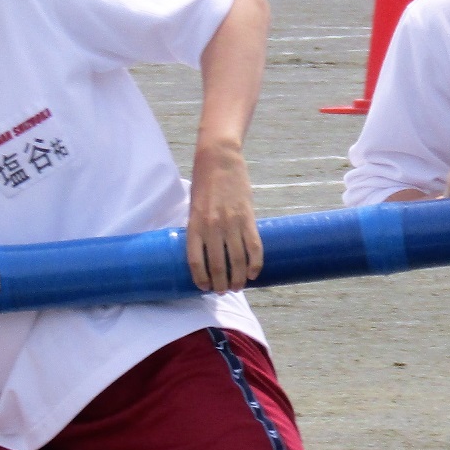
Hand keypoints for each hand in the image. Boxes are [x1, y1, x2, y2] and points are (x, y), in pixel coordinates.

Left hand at [186, 142, 261, 291]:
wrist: (219, 159)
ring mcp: (231, 223)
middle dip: (221, 283)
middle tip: (224, 291)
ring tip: (239, 285)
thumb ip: (199, 227)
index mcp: (195, 224)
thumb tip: (206, 251)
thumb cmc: (204, 182)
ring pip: (237, 260)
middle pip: (218, 265)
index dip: (201, 279)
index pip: (196, 261)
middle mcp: (212, 227)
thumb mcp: (194, 206)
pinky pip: (254, 247)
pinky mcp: (248, 217)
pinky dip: (255, 264)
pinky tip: (254, 273)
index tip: (205, 288)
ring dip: (238, 278)